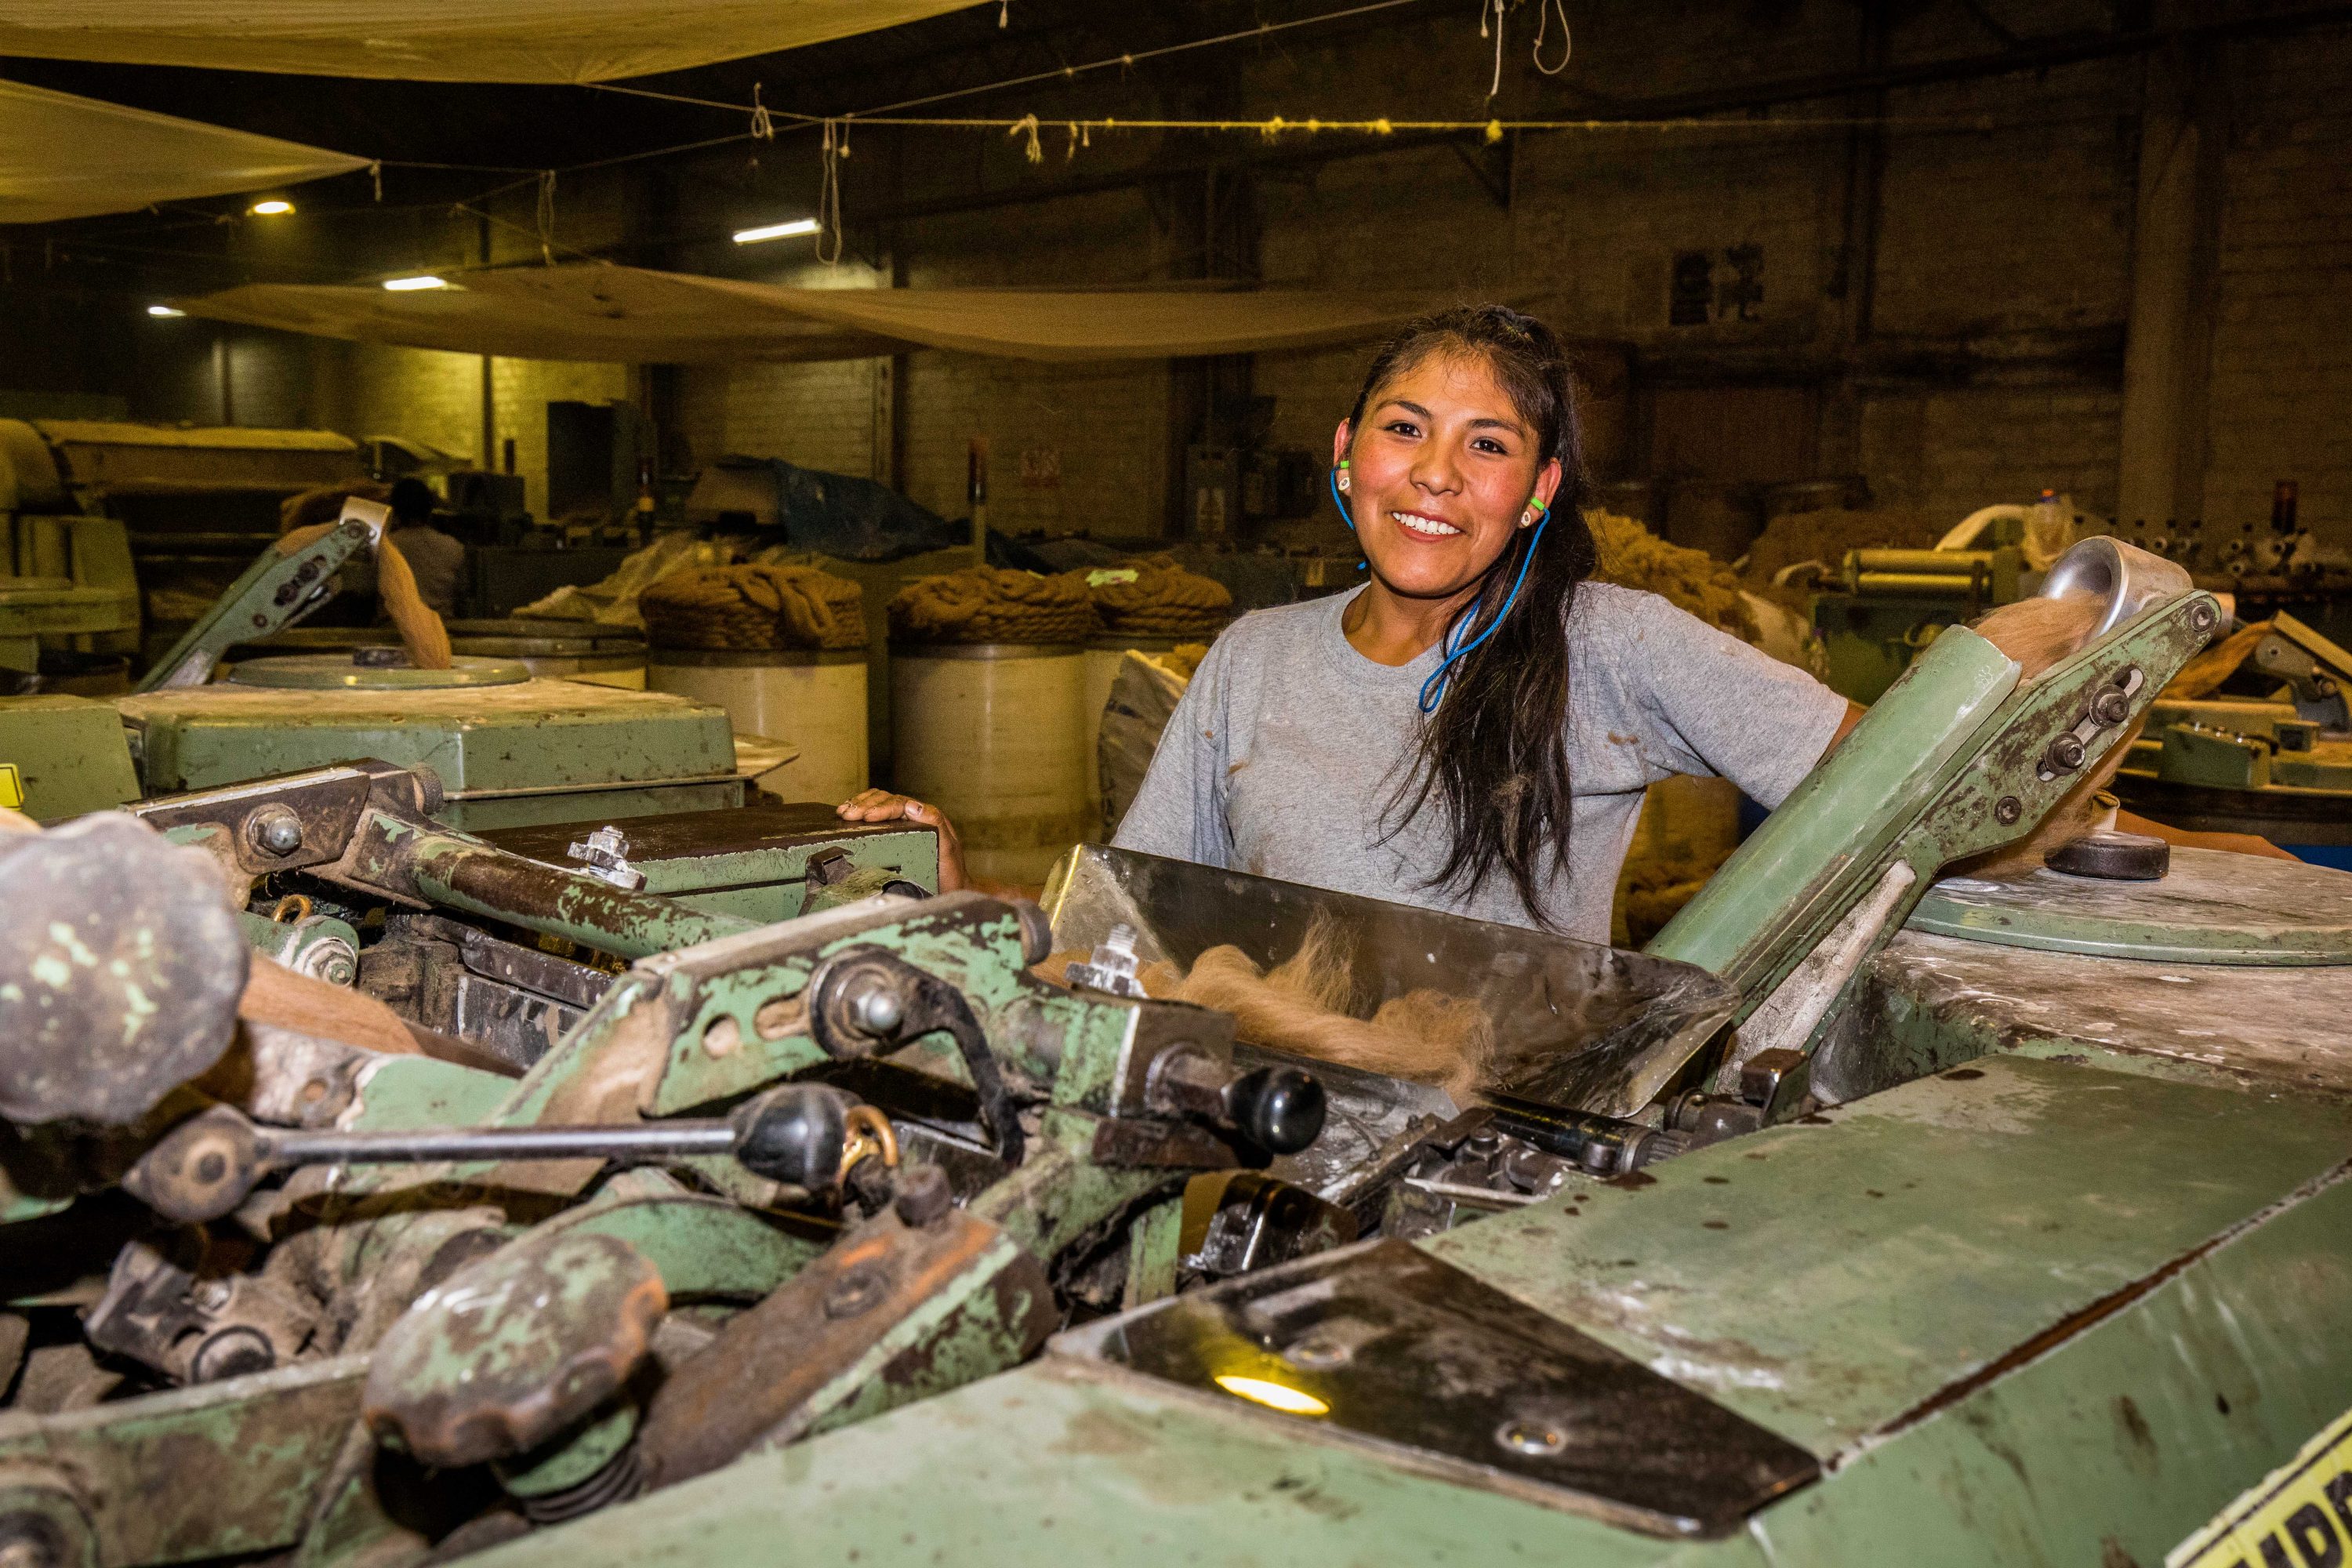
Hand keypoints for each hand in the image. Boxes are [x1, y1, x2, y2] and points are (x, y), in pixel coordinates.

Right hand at [836, 789, 966, 890]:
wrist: (950, 890)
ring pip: (877, 805)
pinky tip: (847, 817)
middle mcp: (913, 818)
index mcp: (925, 817)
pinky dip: (860, 814)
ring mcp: (902, 825)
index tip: (867, 816)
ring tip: (843, 812)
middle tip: (848, 814)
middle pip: (885, 801)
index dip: (881, 807)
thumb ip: (936, 824)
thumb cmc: (950, 872)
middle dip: (864, 805)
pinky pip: (875, 818)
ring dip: (859, 805)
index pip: (899, 804)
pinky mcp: (893, 836)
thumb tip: (913, 806)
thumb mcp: (948, 848)